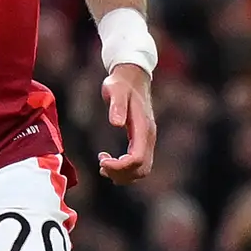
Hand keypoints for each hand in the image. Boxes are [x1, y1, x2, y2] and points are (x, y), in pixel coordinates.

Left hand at [97, 61, 158, 183]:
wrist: (133, 76)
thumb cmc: (121, 83)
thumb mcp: (115, 89)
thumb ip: (116, 105)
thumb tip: (116, 123)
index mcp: (143, 127)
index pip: (137, 159)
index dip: (120, 166)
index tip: (101, 161)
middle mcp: (148, 137)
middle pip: (142, 170)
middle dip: (121, 174)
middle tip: (101, 165)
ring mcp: (147, 140)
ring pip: (142, 170)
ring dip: (122, 174)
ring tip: (103, 165)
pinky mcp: (142, 141)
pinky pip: (139, 164)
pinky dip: (124, 170)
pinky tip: (108, 162)